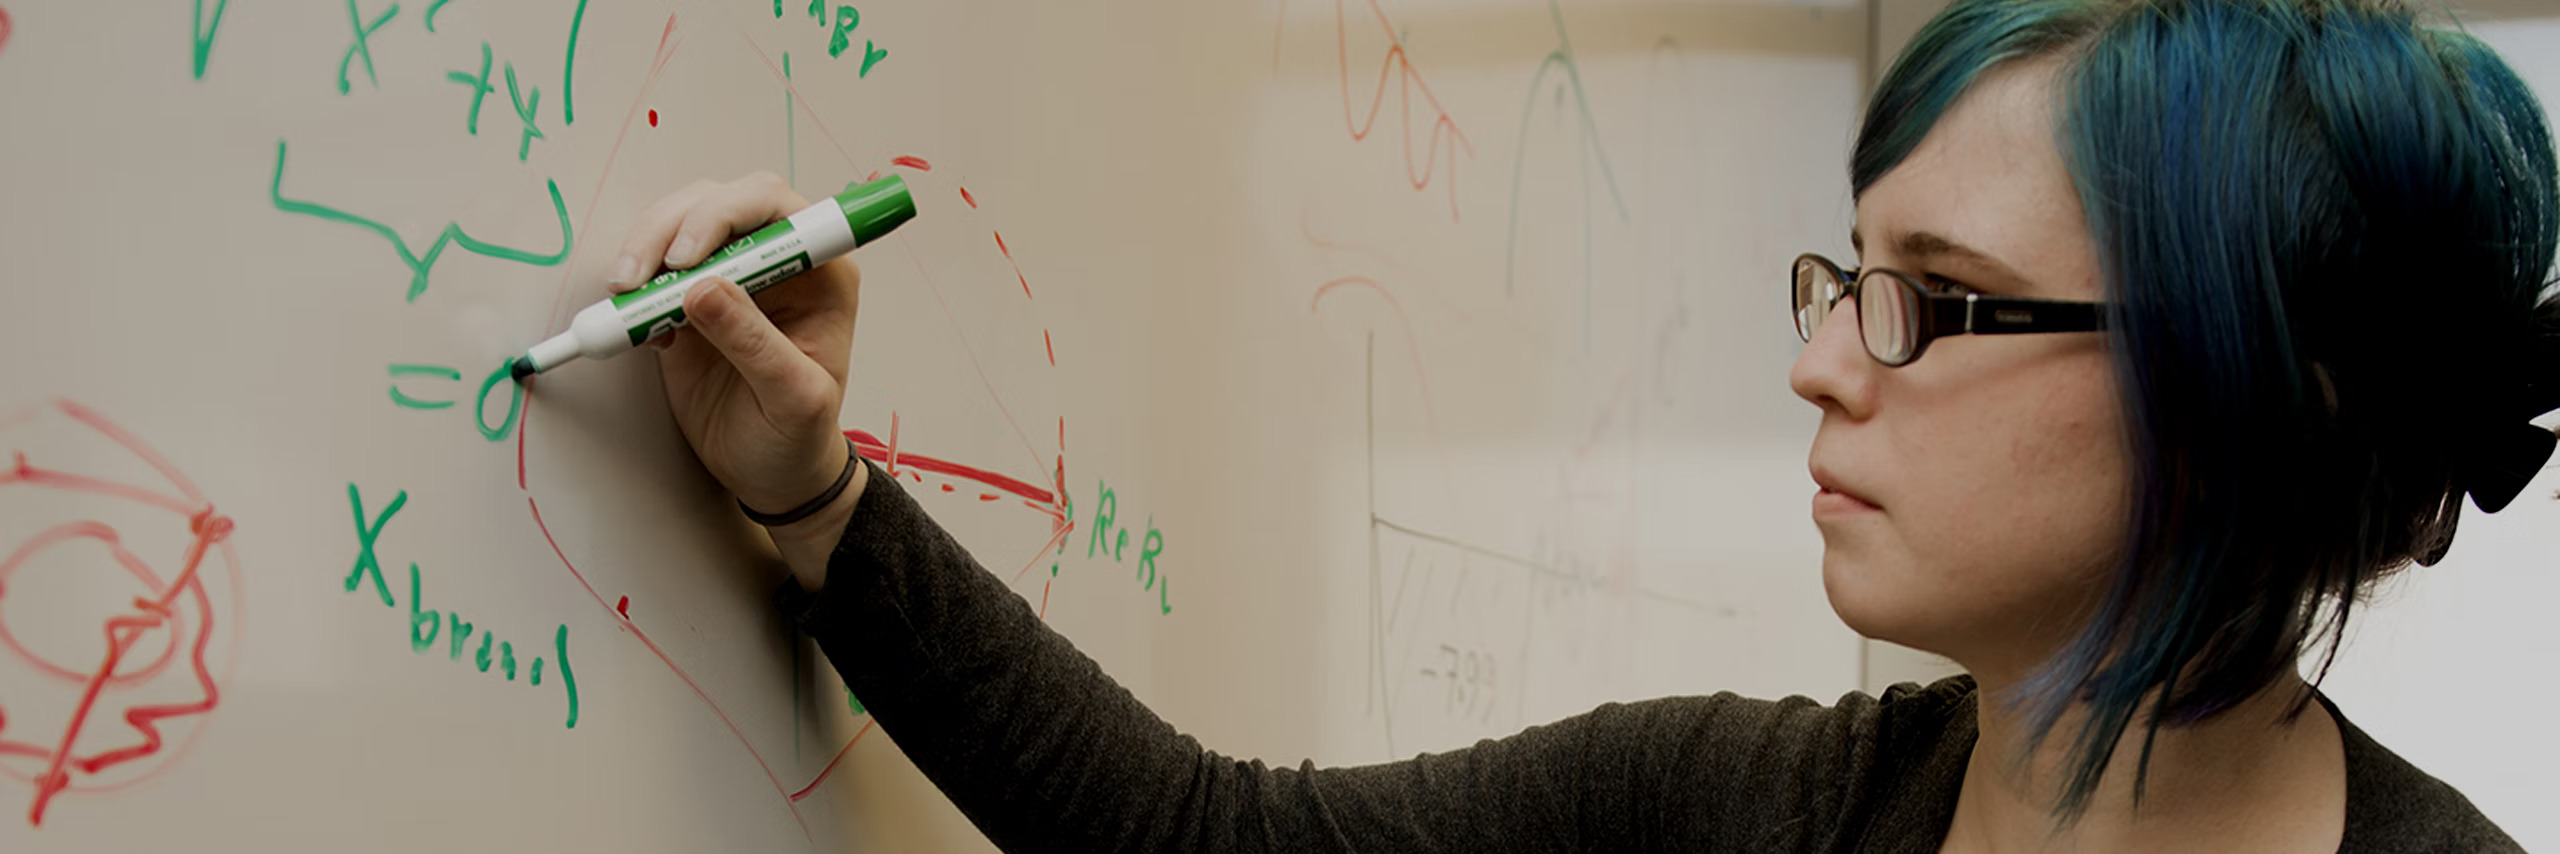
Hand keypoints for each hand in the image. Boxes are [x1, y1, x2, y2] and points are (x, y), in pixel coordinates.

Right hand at [610, 173, 867, 583]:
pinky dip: (634, 290)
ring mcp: (728, 275)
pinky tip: (639, 331)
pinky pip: (652, 270)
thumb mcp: (792, 399)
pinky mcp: (686, 300)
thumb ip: (755, 343)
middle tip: (637, 279)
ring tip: (626, 299)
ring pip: (678, 225)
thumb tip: (702, 288)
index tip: (685, 260)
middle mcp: (775, 260)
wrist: (772, 473)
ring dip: (643, 252)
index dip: (725, 213)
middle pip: (717, 202)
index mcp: (820, 271)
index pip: (773, 206)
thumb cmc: (799, 436)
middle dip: (669, 228)